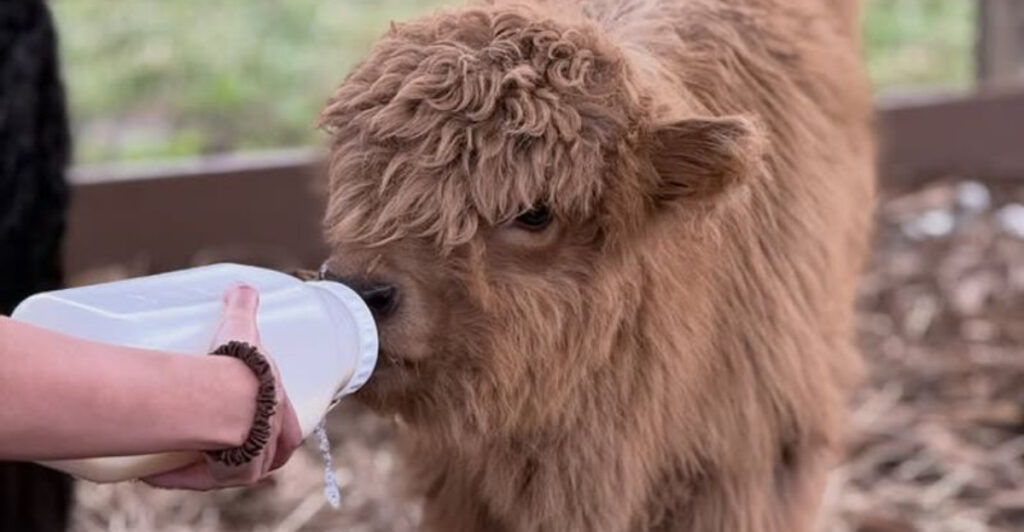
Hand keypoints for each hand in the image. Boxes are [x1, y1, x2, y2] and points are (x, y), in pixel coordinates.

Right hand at [143, 284, 302, 488]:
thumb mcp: (242, 330)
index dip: (267, 421)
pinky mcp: (229, 475)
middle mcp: (274, 443)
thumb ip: (242, 305)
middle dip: (239, 445)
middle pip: (262, 452)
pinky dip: (177, 475)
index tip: (241, 416)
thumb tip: (240, 287)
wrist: (224, 398)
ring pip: (233, 469)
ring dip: (208, 463)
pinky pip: (200, 479)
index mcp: (284, 413)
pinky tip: (153, 471)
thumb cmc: (239, 366)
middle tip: (211, 435)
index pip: (285, 425)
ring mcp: (254, 462)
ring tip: (182, 451)